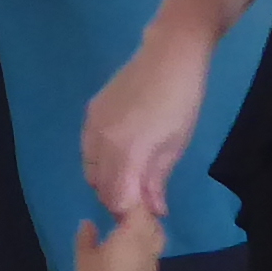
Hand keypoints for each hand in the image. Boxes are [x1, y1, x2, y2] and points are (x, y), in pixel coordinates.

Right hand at [72, 200, 166, 270]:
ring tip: (136, 228)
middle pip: (152, 221)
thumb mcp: (84, 254)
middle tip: (128, 212)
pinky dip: (149, 244)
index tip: (124, 198)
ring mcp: (152, 258)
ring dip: (150, 228)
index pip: (139, 209)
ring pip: (158, 236)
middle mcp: (146, 243)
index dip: (134, 201)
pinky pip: (155, 251)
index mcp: (131, 233)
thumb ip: (87, 235)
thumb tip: (88, 223)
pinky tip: (137, 250)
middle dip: (143, 213)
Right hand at [82, 24, 209, 221]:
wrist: (170, 52)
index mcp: (127, 151)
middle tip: (141, 201)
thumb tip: (154, 211)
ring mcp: (92, 125)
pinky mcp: (91, 113)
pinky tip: (121, 157)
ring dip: (107, 182)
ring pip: (90, 169)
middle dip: (118, 200)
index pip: (117, 198)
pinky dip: (101, 162)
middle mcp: (101, 141)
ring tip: (132, 180)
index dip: (130, 213)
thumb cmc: (183, 100)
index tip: (145, 218)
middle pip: (100, 187)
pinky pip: (88, 149)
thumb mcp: (176, 145)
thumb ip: (157, 180)